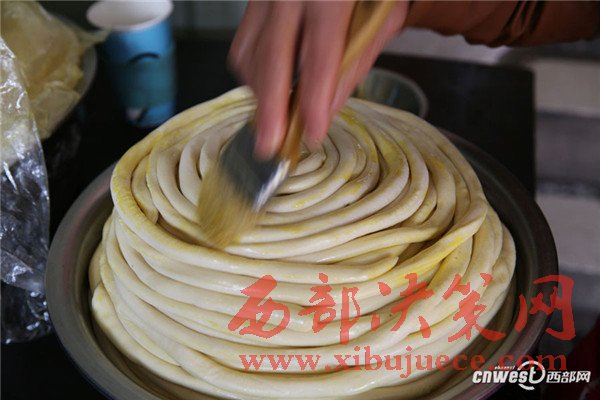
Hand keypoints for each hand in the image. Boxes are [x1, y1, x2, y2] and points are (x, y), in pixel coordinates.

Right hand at [229, 1, 408, 158]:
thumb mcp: (382, 14)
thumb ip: (358, 57)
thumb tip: (330, 105)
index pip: (318, 56)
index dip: (314, 100)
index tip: (312, 133)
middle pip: (271, 59)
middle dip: (269, 109)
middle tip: (269, 146)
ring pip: (249, 55)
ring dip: (260, 93)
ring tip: (276, 120)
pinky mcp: (252, 3)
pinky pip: (242, 45)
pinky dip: (252, 74)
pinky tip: (270, 88)